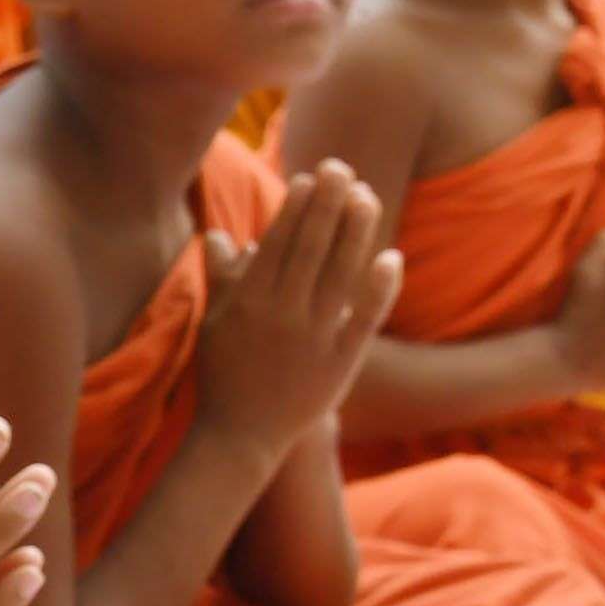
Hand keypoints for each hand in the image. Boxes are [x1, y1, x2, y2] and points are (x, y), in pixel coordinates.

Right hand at [193, 159, 397, 447]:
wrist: (239, 439)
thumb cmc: (222, 376)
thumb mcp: (213, 324)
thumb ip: (221, 277)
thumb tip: (221, 234)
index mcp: (249, 301)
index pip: (277, 242)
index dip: (297, 207)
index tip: (310, 178)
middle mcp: (282, 314)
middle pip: (311, 247)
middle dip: (328, 203)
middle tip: (342, 167)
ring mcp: (313, 338)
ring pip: (340, 273)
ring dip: (356, 231)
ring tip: (367, 196)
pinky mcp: (340, 362)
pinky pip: (365, 318)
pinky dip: (379, 287)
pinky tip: (391, 257)